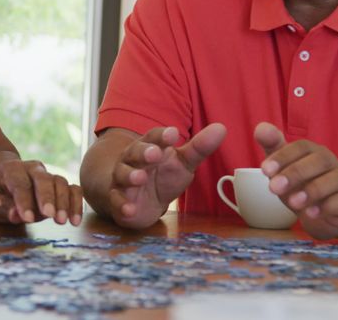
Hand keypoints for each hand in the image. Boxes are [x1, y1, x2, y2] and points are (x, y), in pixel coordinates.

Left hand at [0, 156, 82, 225]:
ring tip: (61, 221)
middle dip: (47, 198)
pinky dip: (76, 204)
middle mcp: (33, 169)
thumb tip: (16, 215)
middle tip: (50, 215)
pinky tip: (75, 221)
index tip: (27, 218)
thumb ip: (4, 207)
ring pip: (61, 182)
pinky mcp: (61, 184)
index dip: (23, 201)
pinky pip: (74, 189)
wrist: (5, 180)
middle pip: (43, 179)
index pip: (19, 183)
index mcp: (12, 169)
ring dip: (63, 203)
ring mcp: (49, 174)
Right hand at [108, 123, 226, 228]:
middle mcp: (133, 160)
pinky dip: (122, 205)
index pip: (154, 136)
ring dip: (130, 176)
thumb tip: (221, 128)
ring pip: (123, 175)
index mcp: (151, 146)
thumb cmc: (163, 176)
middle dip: (144, 152)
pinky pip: (117, 201)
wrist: (141, 201)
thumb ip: (199, 148)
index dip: (162, 135)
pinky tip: (130, 209)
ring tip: (140, 178)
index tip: (172, 134)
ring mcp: (123, 180)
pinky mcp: (119, 201)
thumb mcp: (183, 163)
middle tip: (155, 153)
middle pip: (135, 152)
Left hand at [255, 122, 337, 239]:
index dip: (283, 156)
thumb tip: (261, 128)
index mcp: (313, 150)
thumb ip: (272, 147)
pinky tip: (311, 213)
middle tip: (274, 187)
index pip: (300, 147)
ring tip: (293, 203)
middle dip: (295, 173)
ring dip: (312, 191)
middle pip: (318, 161)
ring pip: (334, 179)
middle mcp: (330, 162)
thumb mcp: (282, 168)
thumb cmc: (299, 186)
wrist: (322, 213)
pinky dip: (327, 207)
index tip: (265, 170)